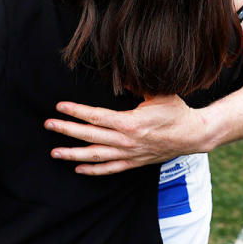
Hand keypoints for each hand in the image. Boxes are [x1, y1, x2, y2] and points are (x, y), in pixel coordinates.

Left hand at [44, 95, 206, 174]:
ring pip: (96, 156)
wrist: (195, 135)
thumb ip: (137, 84)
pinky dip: (93, 170)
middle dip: (67, 130)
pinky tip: (77, 168)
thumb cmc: (176, 111)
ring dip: (73, 154)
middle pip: (90, 135)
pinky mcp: (134, 162)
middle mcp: (127, 140)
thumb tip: (121, 73)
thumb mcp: (159, 93)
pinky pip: (110, 169)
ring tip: (54, 152)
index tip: (60, 107)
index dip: (76, 111)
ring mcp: (129, 154)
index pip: (96, 116)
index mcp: (130, 122)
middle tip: (48, 125)